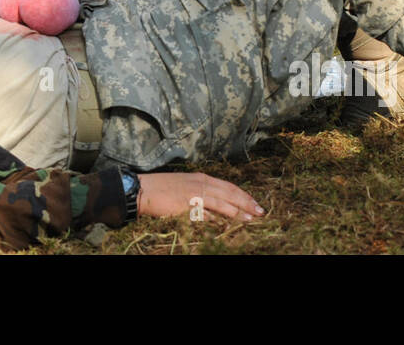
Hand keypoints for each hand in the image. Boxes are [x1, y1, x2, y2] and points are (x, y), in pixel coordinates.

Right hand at [136, 171, 262, 222]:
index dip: (243, 194)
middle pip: (230, 193)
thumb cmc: (161, 188)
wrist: (143, 189)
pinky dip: (217, 219)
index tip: (255, 202)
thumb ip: (200, 192)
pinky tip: (227, 225)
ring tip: (250, 219)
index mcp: (201, 178)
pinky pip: (206, 213)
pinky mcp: (186, 205)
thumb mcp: (185, 185)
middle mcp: (200, 183)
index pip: (228, 186)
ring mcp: (194, 194)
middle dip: (247, 202)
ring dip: (238, 211)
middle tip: (261, 211)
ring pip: (222, 203)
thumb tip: (214, 205)